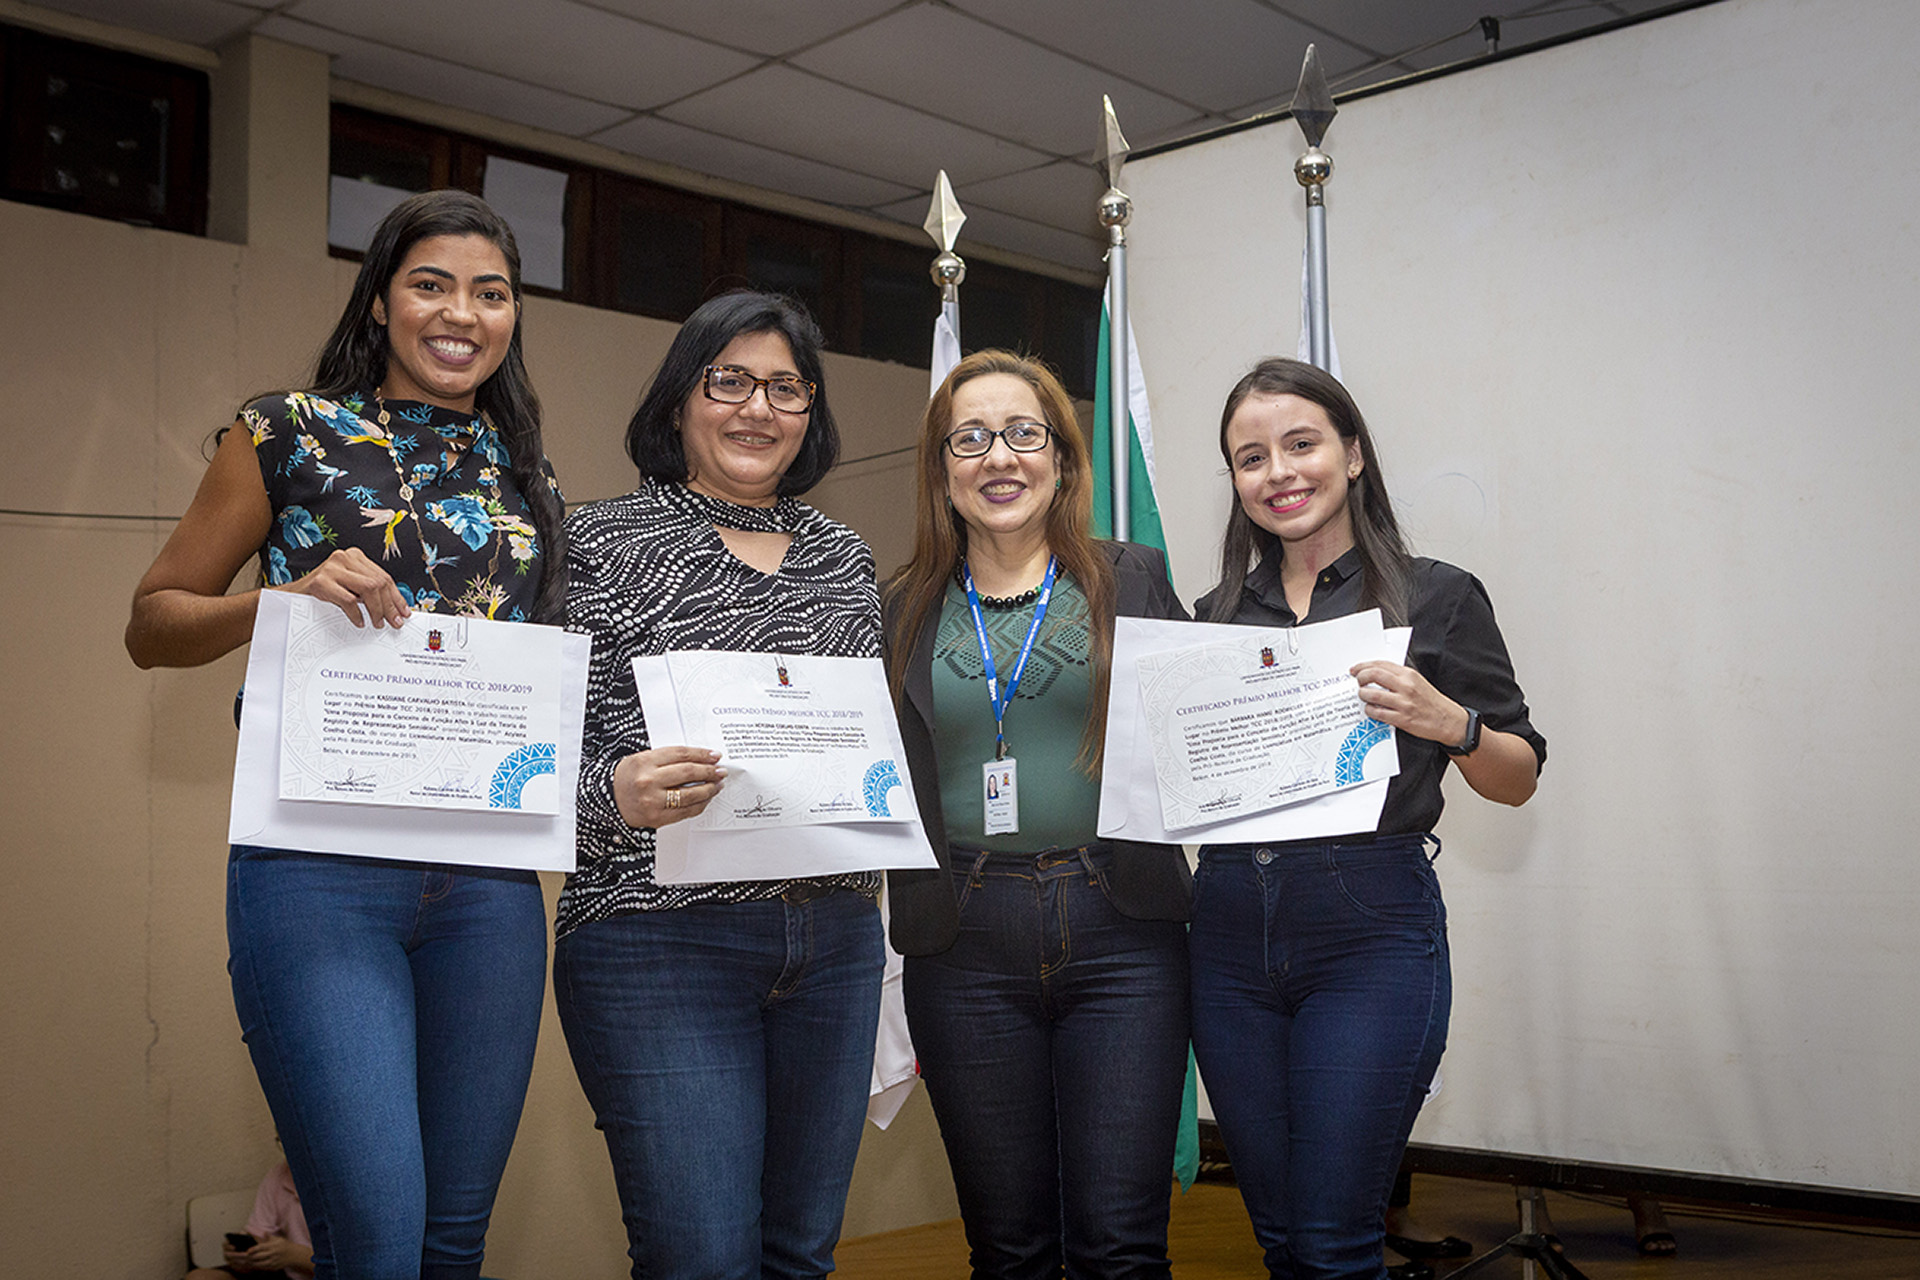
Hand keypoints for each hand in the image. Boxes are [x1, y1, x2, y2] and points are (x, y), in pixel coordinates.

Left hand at [231, 1233, 309, 1272]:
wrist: (293, 1255)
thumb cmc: (283, 1245)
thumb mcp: (277, 1239)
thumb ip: (268, 1236)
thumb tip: (262, 1231)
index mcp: (272, 1247)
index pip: (262, 1248)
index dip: (254, 1249)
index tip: (247, 1251)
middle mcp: (271, 1255)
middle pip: (256, 1257)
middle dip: (245, 1257)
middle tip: (235, 1256)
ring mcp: (271, 1262)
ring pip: (256, 1264)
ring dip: (245, 1263)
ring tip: (236, 1261)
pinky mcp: (271, 1268)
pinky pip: (259, 1268)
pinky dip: (251, 1267)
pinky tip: (244, 1265)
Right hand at [278, 547, 409, 628]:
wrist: (291, 596)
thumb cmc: (323, 593)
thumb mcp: (349, 587)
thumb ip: (368, 591)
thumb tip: (395, 608)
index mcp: (354, 556)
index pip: (383, 576)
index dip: (397, 596)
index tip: (404, 612)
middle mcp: (344, 557)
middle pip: (379, 582)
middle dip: (390, 605)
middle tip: (393, 622)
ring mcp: (332, 568)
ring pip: (368, 588)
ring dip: (376, 610)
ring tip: (377, 623)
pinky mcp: (321, 581)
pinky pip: (348, 600)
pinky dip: (357, 614)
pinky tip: (359, 622)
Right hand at [613, 746, 724, 828]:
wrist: (609, 800)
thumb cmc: (628, 778)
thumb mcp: (642, 759)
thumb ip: (668, 758)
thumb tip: (700, 759)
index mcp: (645, 762)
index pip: (681, 754)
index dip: (701, 754)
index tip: (714, 755)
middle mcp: (648, 781)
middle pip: (688, 772)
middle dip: (709, 771)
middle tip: (720, 771)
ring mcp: (653, 801)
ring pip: (690, 794)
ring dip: (709, 789)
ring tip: (717, 785)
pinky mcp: (657, 818)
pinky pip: (685, 811)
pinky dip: (700, 804)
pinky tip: (705, 799)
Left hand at [1349, 660, 1469, 746]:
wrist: (1448, 720)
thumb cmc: (1432, 702)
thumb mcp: (1418, 682)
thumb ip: (1399, 676)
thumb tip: (1376, 673)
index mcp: (1409, 675)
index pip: (1381, 664)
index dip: (1364, 665)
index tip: (1356, 669)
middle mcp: (1406, 687)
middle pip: (1373, 675)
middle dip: (1360, 677)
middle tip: (1358, 681)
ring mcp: (1403, 703)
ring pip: (1372, 695)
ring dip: (1363, 695)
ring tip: (1363, 696)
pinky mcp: (1402, 719)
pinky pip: (1377, 713)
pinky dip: (1370, 710)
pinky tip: (1371, 709)